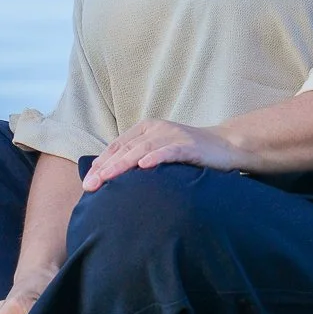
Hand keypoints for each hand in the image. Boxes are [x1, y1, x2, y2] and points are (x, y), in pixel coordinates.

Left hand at [82, 118, 241, 191]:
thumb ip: (140, 156)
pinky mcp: (189, 146)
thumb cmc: (189, 152)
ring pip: (142, 149)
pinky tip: (143, 166)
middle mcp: (157, 129)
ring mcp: (173, 136)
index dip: (101, 162)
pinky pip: (169, 151)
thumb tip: (113, 175)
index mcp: (147, 128)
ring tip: (106, 178)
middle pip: (126, 148)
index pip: (118, 145)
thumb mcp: (160, 149)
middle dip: (105, 168)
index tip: (87, 180)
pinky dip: (156, 158)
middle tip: (89, 185)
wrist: (225, 145)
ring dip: (122, 165)